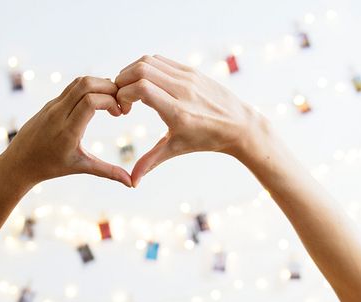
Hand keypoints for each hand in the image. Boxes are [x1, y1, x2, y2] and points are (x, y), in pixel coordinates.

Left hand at [1, 76, 132, 187]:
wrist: (19, 162)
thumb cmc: (50, 167)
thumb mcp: (81, 167)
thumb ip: (108, 172)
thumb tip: (131, 183)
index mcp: (68, 131)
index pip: (91, 101)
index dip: (110, 101)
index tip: (119, 114)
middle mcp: (59, 113)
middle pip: (86, 84)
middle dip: (108, 87)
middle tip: (120, 102)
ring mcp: (53, 105)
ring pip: (79, 81)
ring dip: (99, 84)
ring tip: (111, 101)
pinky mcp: (51, 102)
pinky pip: (72, 87)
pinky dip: (89, 88)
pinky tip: (98, 100)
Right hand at [114, 54, 263, 185]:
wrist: (239, 125)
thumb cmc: (207, 140)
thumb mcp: (176, 149)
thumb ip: (151, 162)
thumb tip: (132, 182)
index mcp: (178, 112)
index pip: (142, 89)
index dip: (124, 95)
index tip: (123, 109)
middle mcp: (183, 90)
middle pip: (141, 70)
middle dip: (122, 81)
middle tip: (121, 98)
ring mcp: (188, 76)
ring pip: (149, 61)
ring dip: (132, 72)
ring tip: (129, 90)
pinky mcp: (191, 70)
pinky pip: (160, 61)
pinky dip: (146, 68)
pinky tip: (144, 83)